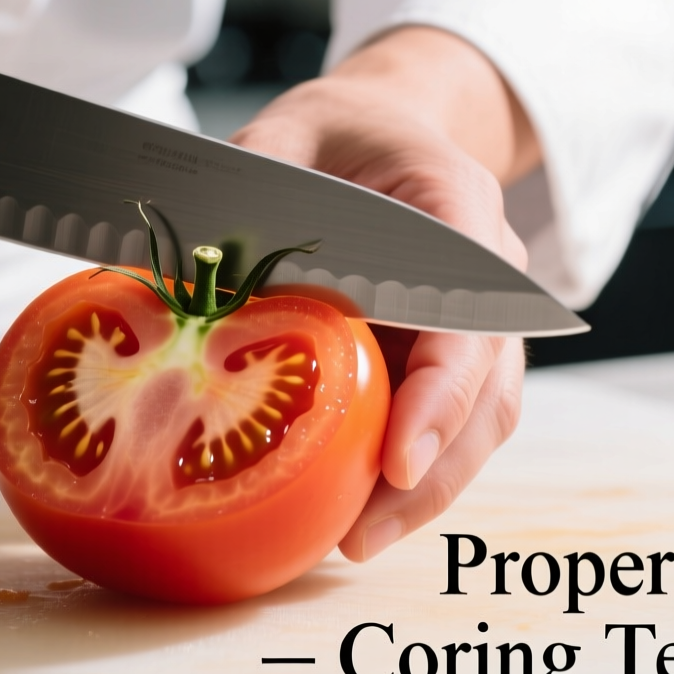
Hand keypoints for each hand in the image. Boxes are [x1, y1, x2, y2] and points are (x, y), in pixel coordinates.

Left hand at [230, 26, 538, 561]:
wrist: (382, 130)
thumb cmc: (332, 135)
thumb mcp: (282, 139)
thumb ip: (246, 194)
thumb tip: (186, 278)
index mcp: (457, 208)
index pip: (468, 313)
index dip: (439, 393)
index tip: (398, 458)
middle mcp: (487, 272)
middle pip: (486, 385)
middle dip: (432, 470)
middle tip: (362, 535)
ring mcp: (479, 319)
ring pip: (478, 417)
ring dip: (424, 488)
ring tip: (353, 543)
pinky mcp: (447, 355)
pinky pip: (444, 420)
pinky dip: (408, 471)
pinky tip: (355, 514)